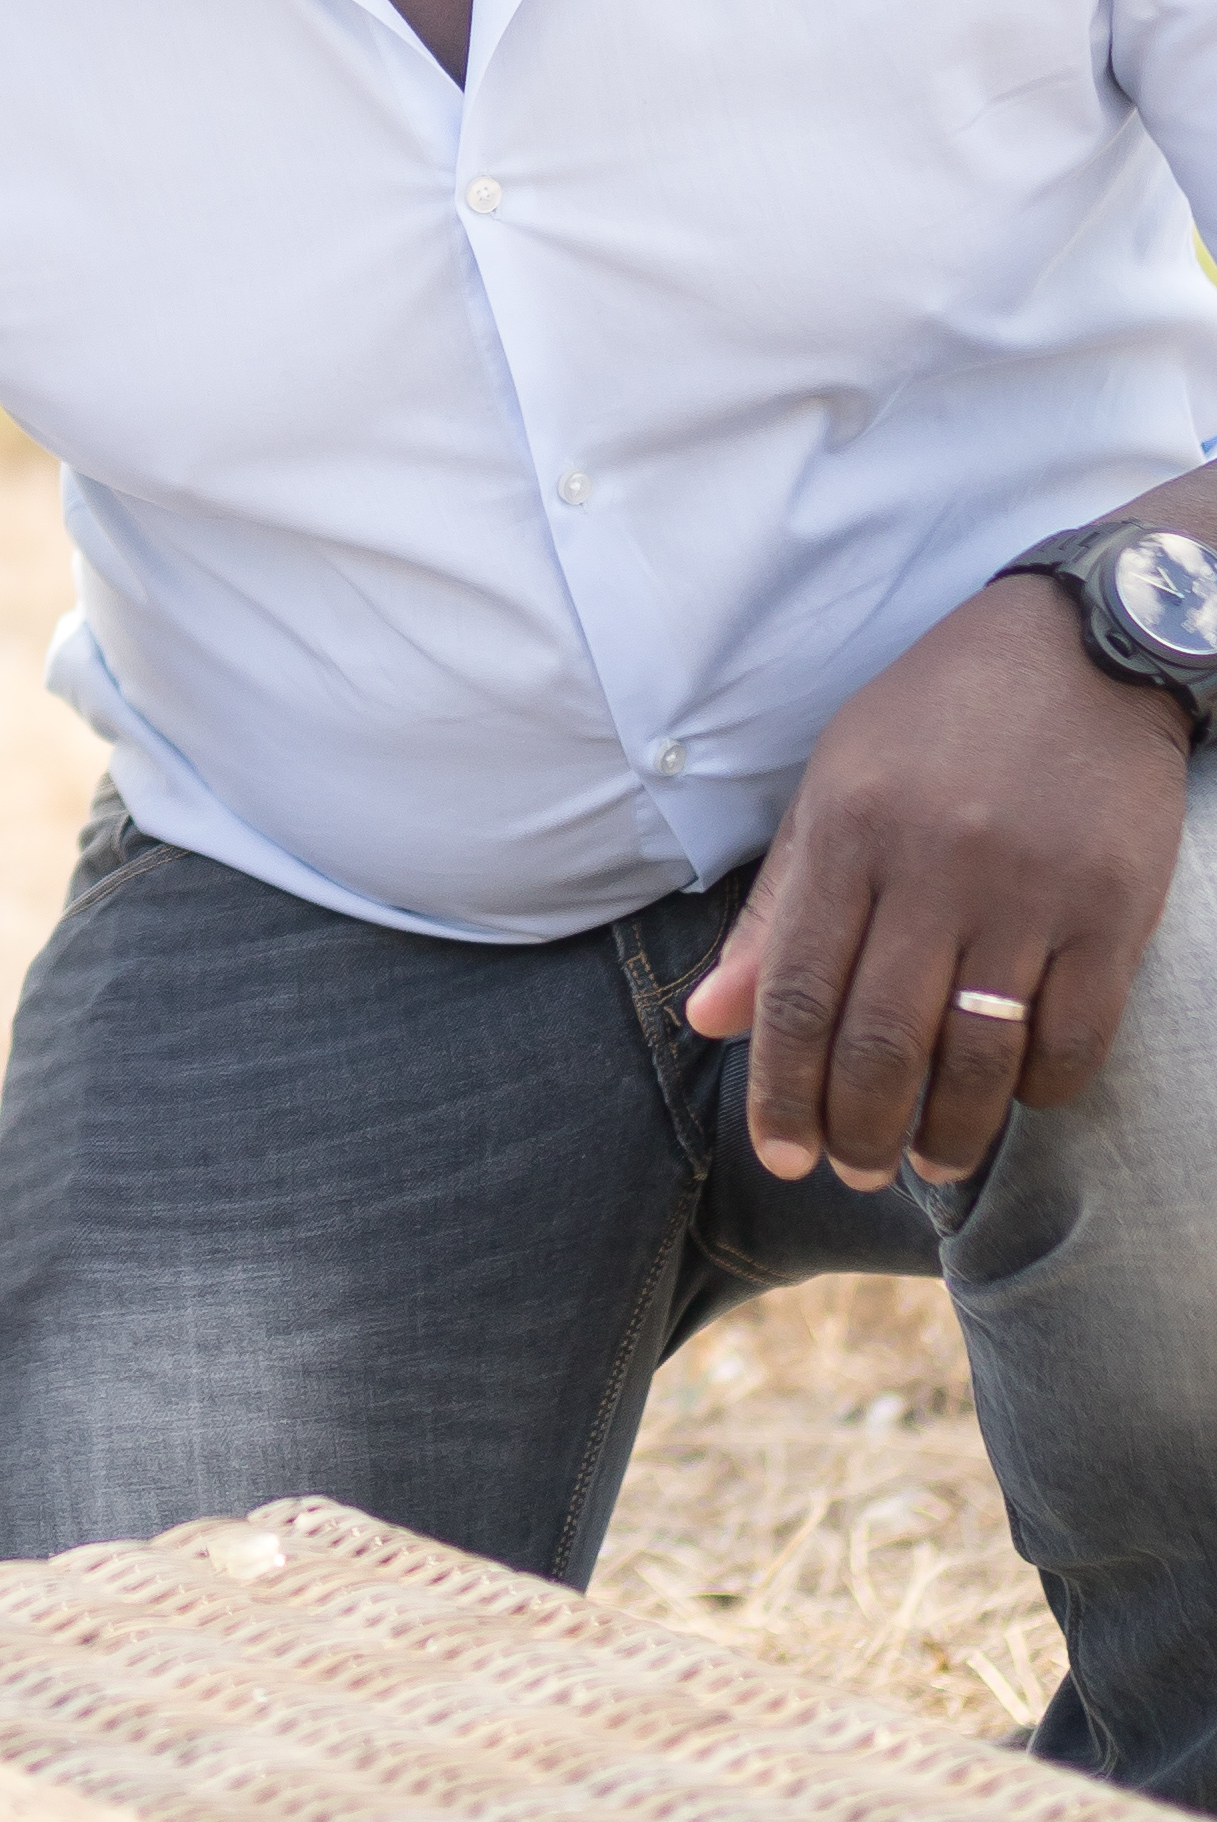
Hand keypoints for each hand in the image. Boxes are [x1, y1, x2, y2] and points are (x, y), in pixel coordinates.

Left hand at [685, 571, 1193, 1185]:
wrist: (1081, 648)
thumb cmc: (938, 721)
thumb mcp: (835, 786)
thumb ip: (776, 909)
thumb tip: (706, 1022)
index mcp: (851, 828)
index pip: (795, 990)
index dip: (781, 1089)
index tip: (779, 1153)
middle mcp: (935, 863)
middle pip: (882, 1038)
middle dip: (857, 1128)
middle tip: (853, 1173)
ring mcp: (1031, 889)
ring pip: (978, 1053)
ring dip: (949, 1131)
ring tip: (927, 1163)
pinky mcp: (1115, 909)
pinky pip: (1074, 1036)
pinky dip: (1040, 1089)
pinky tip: (1015, 1102)